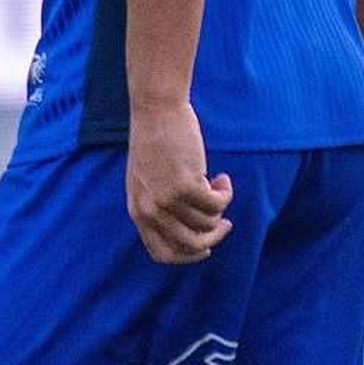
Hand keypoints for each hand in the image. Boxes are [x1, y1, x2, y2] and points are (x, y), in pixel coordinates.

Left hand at [126, 100, 233, 265]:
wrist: (157, 109)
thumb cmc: (155, 139)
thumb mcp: (147, 179)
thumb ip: (159, 205)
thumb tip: (192, 231)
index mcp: (138, 211)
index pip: (162, 253)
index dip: (187, 255)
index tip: (204, 247)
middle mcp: (151, 211)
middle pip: (190, 244)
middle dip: (213, 236)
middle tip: (225, 222)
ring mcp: (168, 200)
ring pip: (207, 223)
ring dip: (220, 208)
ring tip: (220, 185)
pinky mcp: (186, 185)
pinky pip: (217, 204)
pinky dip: (225, 193)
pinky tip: (222, 178)